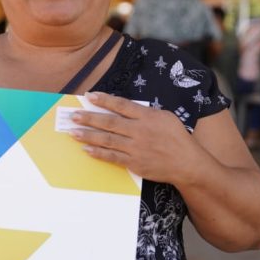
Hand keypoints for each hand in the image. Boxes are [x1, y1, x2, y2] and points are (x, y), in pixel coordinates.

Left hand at [70, 91, 203, 183]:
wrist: (186, 163)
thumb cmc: (177, 138)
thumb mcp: (165, 117)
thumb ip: (145, 112)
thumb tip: (126, 108)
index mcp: (147, 117)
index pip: (121, 105)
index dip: (104, 100)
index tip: (89, 96)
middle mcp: (139, 131)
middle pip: (109, 122)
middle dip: (89, 118)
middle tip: (74, 116)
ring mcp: (135, 148)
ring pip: (107, 140)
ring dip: (88, 135)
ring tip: (73, 132)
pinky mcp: (134, 163)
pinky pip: (112, 157)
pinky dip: (98, 153)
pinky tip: (86, 149)